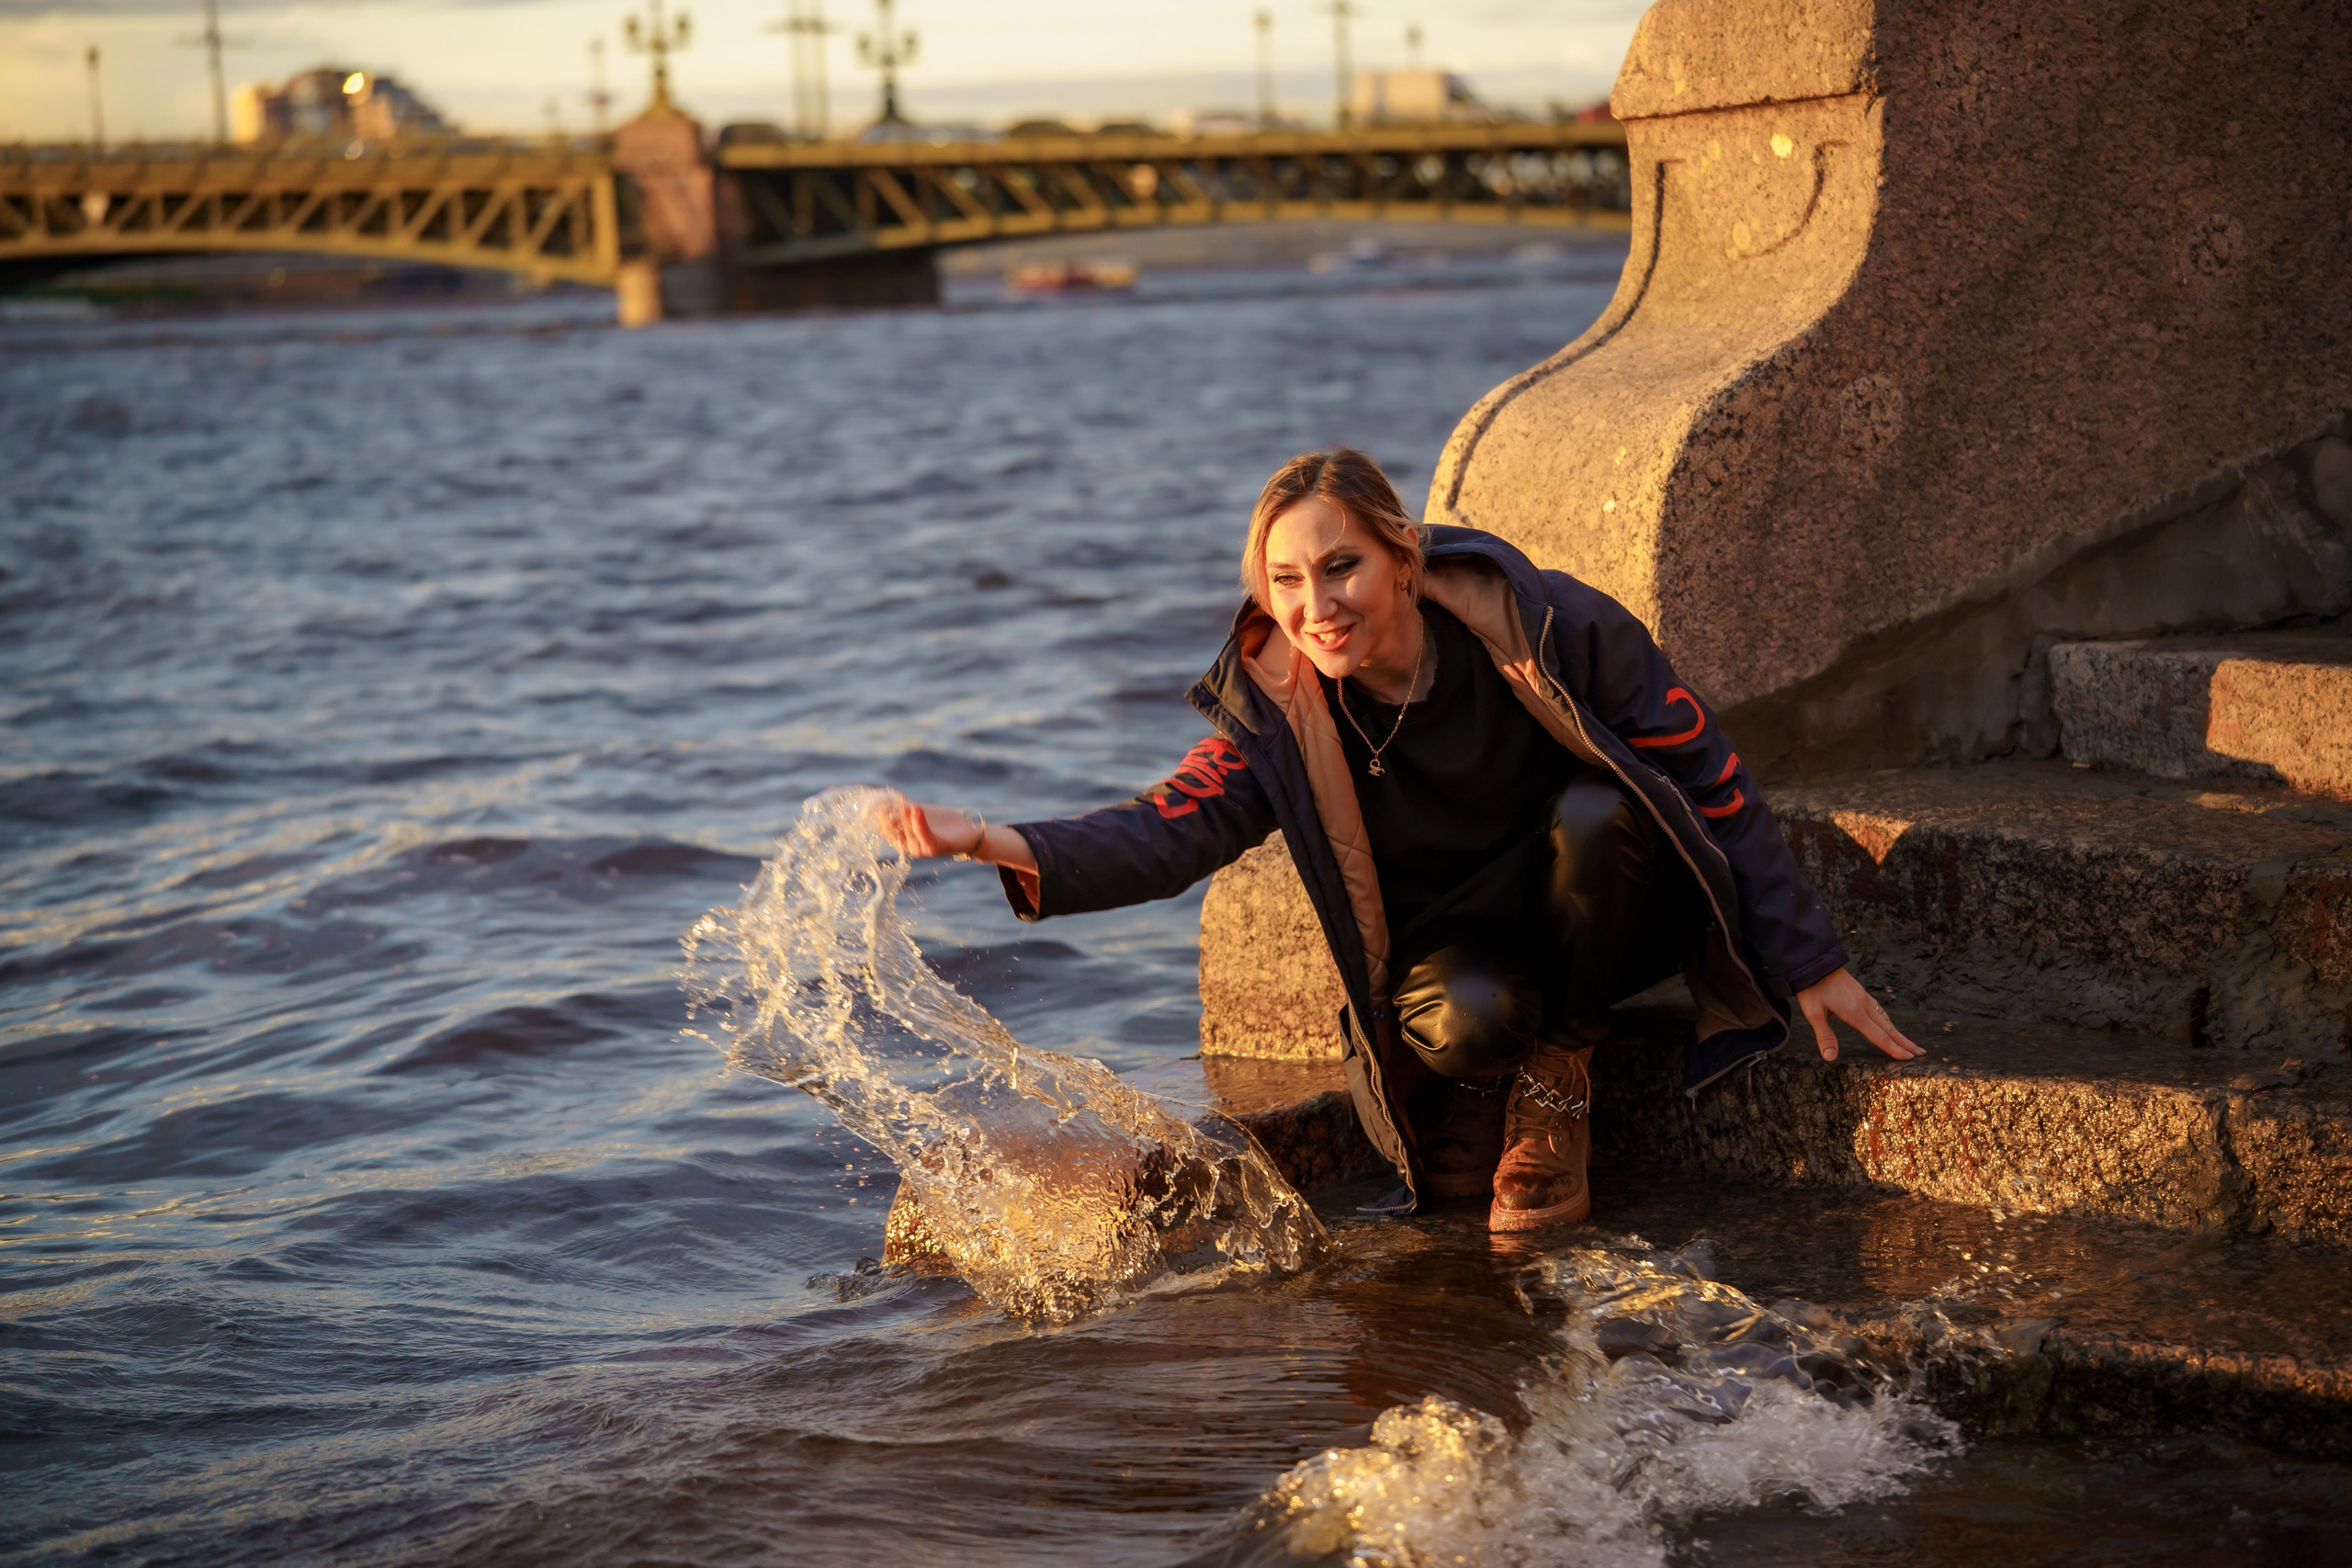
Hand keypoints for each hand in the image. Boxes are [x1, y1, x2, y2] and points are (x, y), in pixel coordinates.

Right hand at [873, 793, 982, 859]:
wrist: (968, 834)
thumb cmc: (944, 823)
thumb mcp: (923, 813)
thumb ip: (908, 807)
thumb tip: (893, 795)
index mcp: (904, 838)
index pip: (885, 827)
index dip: (880, 813)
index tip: (878, 799)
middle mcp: (909, 846)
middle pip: (893, 830)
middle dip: (888, 815)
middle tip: (887, 801)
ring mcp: (921, 849)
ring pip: (907, 831)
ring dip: (904, 816)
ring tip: (905, 803)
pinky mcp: (934, 848)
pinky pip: (923, 835)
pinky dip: (918, 821)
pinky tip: (916, 807)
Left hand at [1794, 968, 1924, 1061]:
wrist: (1814, 961)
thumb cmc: (1812, 988)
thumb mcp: (1813, 1013)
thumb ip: (1824, 1035)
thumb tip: (1831, 1057)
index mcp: (1855, 1013)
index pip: (1879, 1036)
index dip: (1894, 1049)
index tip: (1909, 1058)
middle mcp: (1864, 1005)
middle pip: (1889, 1028)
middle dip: (1905, 1042)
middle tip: (1921, 1053)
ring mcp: (1864, 997)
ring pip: (1886, 1018)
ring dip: (1899, 1032)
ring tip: (1909, 1042)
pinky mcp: (1861, 992)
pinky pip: (1880, 1010)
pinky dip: (1888, 1021)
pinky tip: (1887, 1023)